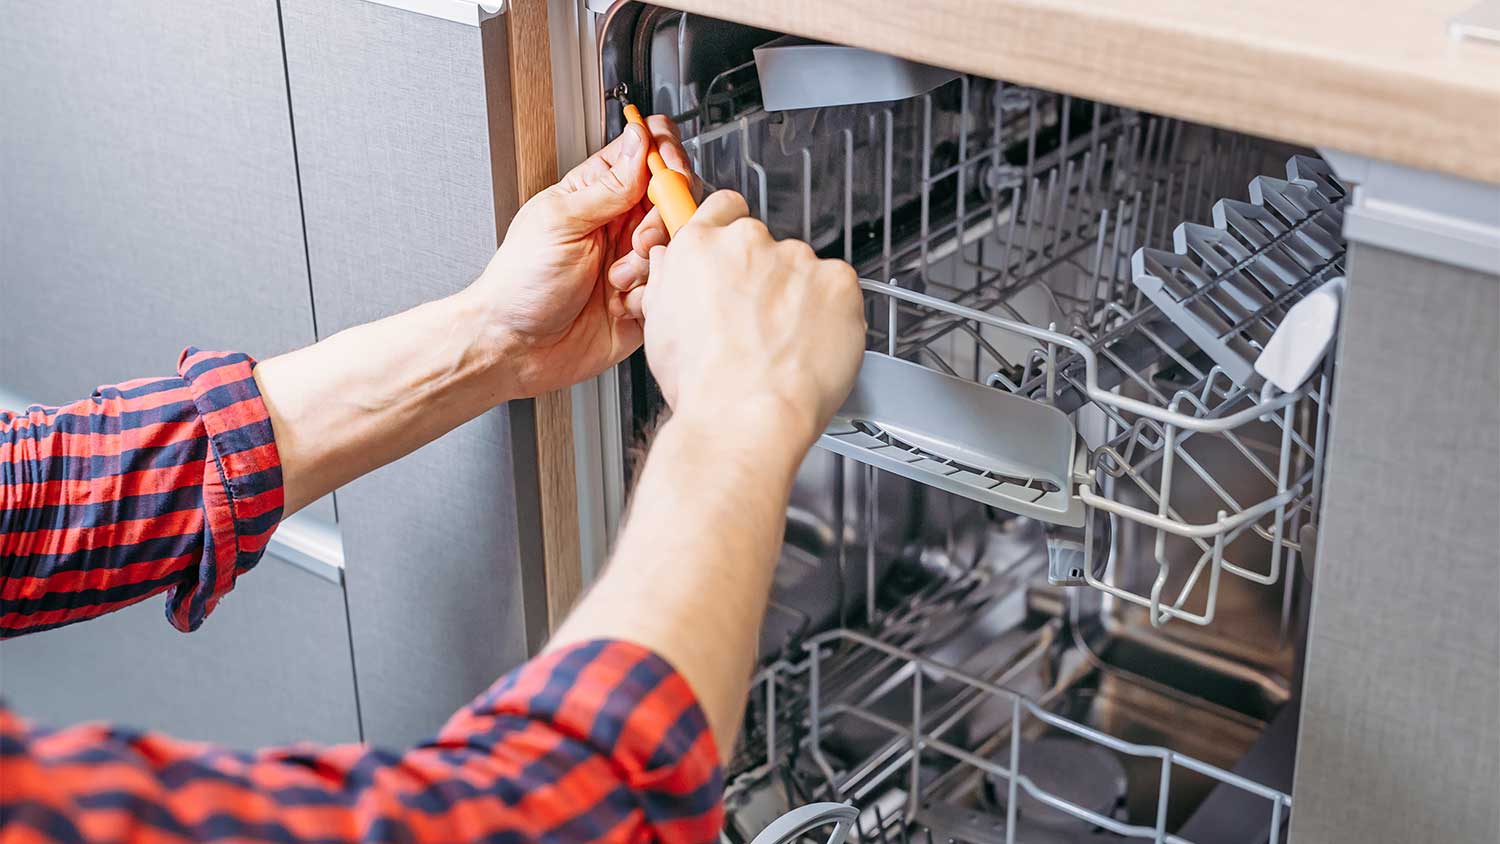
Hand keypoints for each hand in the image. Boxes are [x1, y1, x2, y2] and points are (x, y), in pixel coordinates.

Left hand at [467, 114, 690, 397]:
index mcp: (597, 192)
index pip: (647, 151)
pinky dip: (652, 294)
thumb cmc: (521, 283)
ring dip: (652, 261)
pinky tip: (623, 304)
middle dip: (663, 217)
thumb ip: (609, 185)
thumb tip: (641, 140)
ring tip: (618, 279)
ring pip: (678, 243)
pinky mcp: (646, 298)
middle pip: (674, 197)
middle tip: (636, 240)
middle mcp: (621, 223)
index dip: (666, 155)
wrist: (517, 347)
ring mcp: (636, 260)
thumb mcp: (561, 221)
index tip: (667, 174)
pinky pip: (673, 285)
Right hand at [633, 191, 865, 448]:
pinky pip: (838, 289)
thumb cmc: (703, 385)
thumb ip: (671, 281)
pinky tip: (812, 345)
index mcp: (700, 247)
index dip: (731, 232)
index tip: (737, 255)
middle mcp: (749, 243)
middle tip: (759, 323)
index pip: (724, 208)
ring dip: (799, 297)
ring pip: (803, 271)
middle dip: (766, 277)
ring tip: (785, 346)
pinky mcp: (838, 281)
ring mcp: (797, 259)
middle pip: (766, 246)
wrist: (746, 418)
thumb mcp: (659, 328)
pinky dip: (832, 313)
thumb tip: (674, 262)